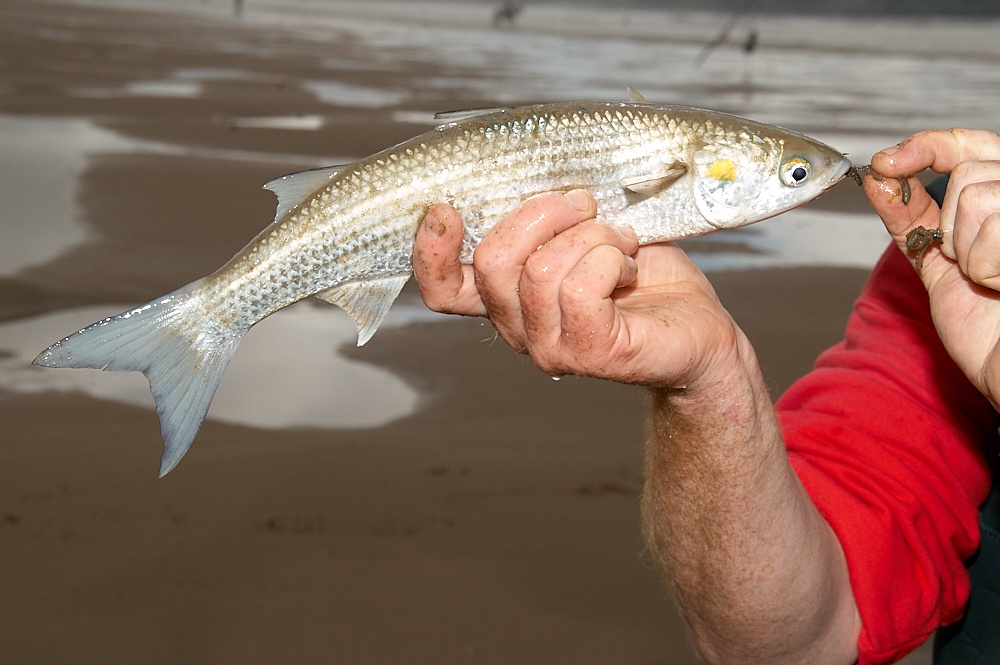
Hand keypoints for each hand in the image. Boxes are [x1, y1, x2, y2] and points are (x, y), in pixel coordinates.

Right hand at [413, 190, 742, 387]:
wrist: (698, 329)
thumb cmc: (642, 275)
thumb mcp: (585, 231)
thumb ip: (548, 217)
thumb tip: (529, 170)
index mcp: (507, 298)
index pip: (443, 290)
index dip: (431, 252)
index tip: (446, 208)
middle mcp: (518, 328)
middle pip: (493, 261)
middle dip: (543, 214)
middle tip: (587, 206)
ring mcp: (549, 347)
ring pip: (540, 270)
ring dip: (590, 236)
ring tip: (619, 241)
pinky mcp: (590, 352)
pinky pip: (581, 289)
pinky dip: (611, 259)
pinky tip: (629, 266)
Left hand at [865, 129, 999, 405]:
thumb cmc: (985, 325)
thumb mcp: (937, 259)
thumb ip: (912, 214)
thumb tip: (878, 175)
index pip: (971, 144)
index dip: (926, 146)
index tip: (886, 162)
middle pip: (968, 172)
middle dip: (950, 223)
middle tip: (968, 264)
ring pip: (978, 197)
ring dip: (968, 249)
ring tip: (992, 279)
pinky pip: (994, 227)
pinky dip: (986, 266)